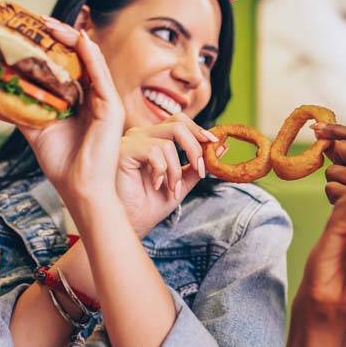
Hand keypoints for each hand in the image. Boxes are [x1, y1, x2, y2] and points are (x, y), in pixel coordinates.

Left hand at [19, 19, 123, 202]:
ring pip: (90, 60)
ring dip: (72, 39)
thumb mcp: (37, 129)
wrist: (80, 189)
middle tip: (39, 21)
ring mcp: (105, 101)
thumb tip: (0, 91)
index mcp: (79, 101)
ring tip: (52, 25)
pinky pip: (100, 75)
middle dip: (60, 36)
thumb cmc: (64, 164)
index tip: (34, 29)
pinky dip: (91, 56)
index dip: (54, 45)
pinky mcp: (112, 108)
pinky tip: (80, 40)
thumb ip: (25, 108)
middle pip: (78, 57)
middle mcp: (94, 97)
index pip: (68, 65)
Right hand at [117, 114, 223, 235]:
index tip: (216, 145)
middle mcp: (141, 135)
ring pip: (168, 141)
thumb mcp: (181, 182)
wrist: (130, 224)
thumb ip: (197, 165)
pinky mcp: (124, 151)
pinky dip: (162, 170)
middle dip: (195, 147)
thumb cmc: (149, 205)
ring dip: (177, 170)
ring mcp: (131, 141)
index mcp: (153, 138)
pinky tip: (156, 184)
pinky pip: (154, 151)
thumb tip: (221, 146)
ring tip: (172, 188)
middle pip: (178, 123)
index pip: (181, 122)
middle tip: (201, 169)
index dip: (200, 131)